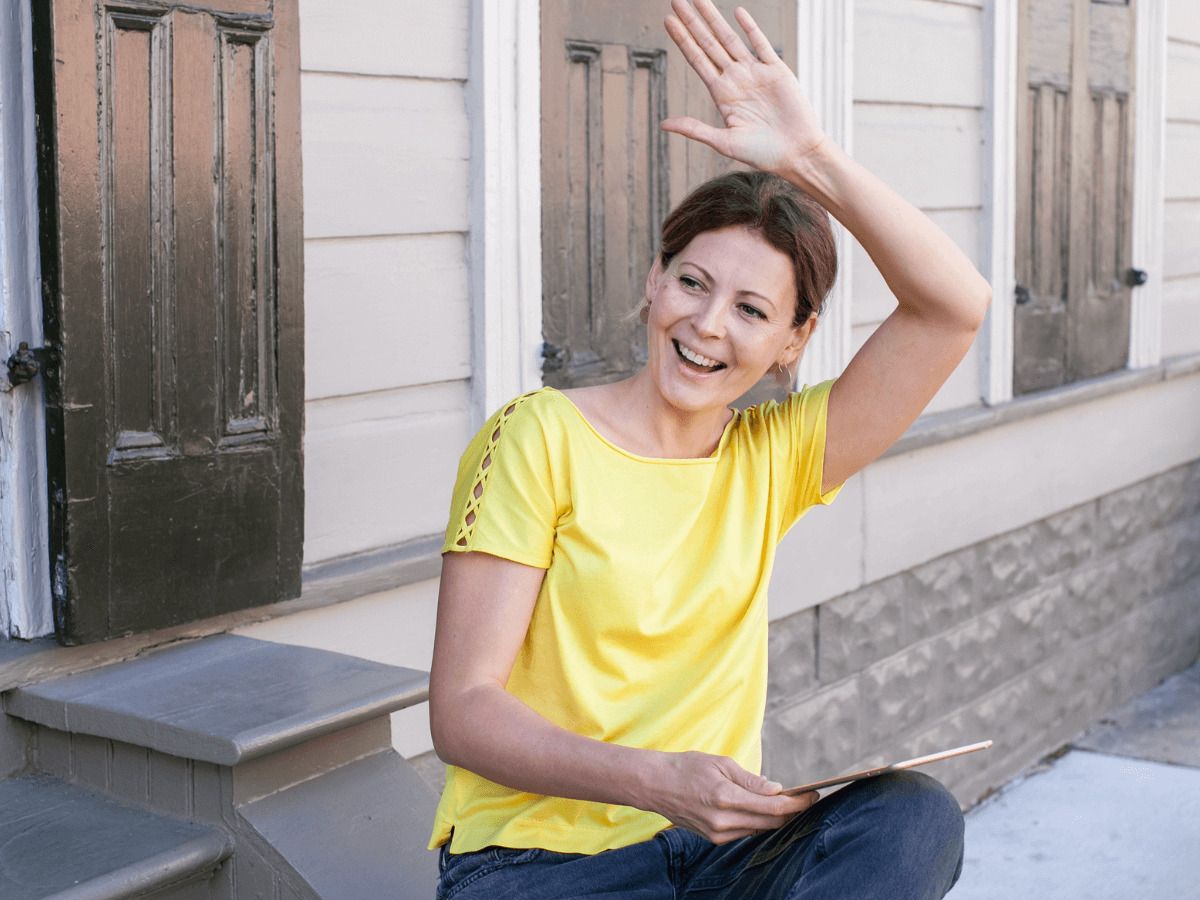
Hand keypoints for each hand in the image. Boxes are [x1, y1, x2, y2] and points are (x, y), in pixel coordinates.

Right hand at [644, 750, 818, 843]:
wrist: (655, 785)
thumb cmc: (686, 767)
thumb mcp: (721, 763)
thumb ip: (751, 780)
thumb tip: (777, 790)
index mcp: (726, 797)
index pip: (773, 807)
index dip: (797, 803)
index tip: (813, 795)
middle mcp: (723, 820)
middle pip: (770, 822)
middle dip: (791, 811)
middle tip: (805, 798)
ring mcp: (718, 833)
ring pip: (759, 828)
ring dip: (775, 817)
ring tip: (785, 802)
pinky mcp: (713, 839)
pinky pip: (744, 832)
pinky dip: (756, 821)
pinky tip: (760, 809)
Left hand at [662, 0, 826, 175]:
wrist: (796, 154)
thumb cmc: (762, 154)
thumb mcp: (724, 142)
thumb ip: (695, 129)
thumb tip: (663, 124)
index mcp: (722, 94)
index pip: (697, 59)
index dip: (682, 40)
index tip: (668, 20)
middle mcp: (736, 79)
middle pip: (709, 43)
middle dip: (693, 21)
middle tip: (676, 0)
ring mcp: (756, 72)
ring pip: (730, 38)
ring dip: (714, 18)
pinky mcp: (777, 71)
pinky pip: (761, 45)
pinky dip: (750, 28)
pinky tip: (737, 13)